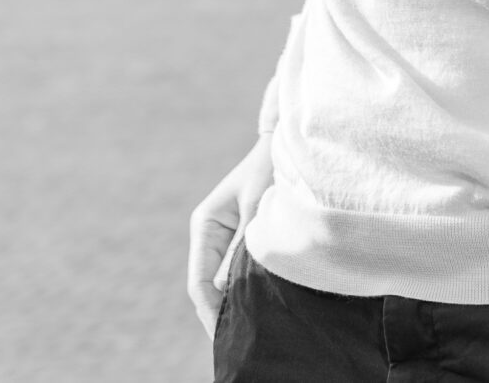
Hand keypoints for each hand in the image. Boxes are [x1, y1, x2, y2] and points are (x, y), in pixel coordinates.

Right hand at [187, 136, 274, 335]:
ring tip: (255, 332)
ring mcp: (230, 242)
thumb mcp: (257, 208)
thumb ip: (242, 247)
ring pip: (226, 286)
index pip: (198, 282)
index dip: (210, 312)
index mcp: (205, 225)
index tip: (227, 336)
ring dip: (238, 306)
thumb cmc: (271, 169)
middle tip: (245, 342)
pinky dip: (251, 294)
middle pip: (210, 289)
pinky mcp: (249, 244)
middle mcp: (213, 237)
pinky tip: (266, 311)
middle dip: (224, 315)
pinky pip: (243, 277)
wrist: (290, 146)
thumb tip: (225, 290)